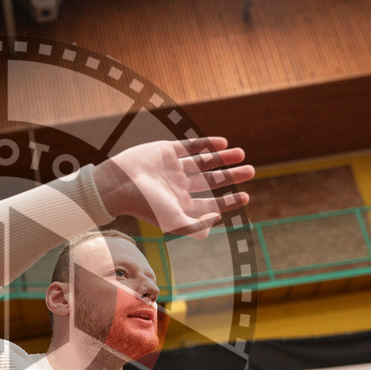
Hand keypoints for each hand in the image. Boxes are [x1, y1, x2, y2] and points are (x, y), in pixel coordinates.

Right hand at [93, 138, 252, 239]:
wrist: (119, 184)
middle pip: (211, 182)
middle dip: (230, 177)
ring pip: (203, 162)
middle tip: (250, 171)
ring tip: (242, 154)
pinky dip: (206, 144)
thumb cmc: (146, 206)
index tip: (245, 196)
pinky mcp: (166, 151)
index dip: (228, 201)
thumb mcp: (174, 222)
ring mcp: (173, 168)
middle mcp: (178, 187)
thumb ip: (197, 226)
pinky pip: (190, 146)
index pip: (210, 204)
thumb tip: (218, 219)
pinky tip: (222, 143)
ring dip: (223, 158)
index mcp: (180, 205)